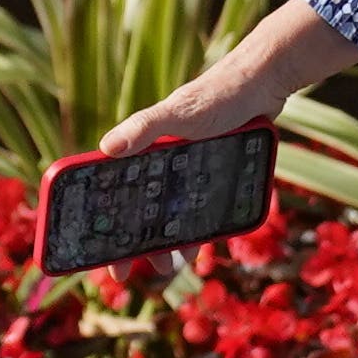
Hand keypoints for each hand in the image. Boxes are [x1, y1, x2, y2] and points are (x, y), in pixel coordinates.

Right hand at [93, 61, 287, 282]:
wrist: (263, 85)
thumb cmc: (218, 95)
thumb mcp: (179, 113)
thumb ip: (145, 128)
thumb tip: (107, 148)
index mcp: (143, 144)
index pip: (112, 185)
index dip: (102, 218)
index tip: (94, 249)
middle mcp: (160, 157)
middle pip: (138, 206)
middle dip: (131, 240)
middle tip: (127, 272)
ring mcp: (186, 167)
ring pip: (167, 212)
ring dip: (163, 241)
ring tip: (166, 266)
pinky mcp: (209, 173)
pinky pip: (195, 209)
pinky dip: (192, 229)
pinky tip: (194, 248)